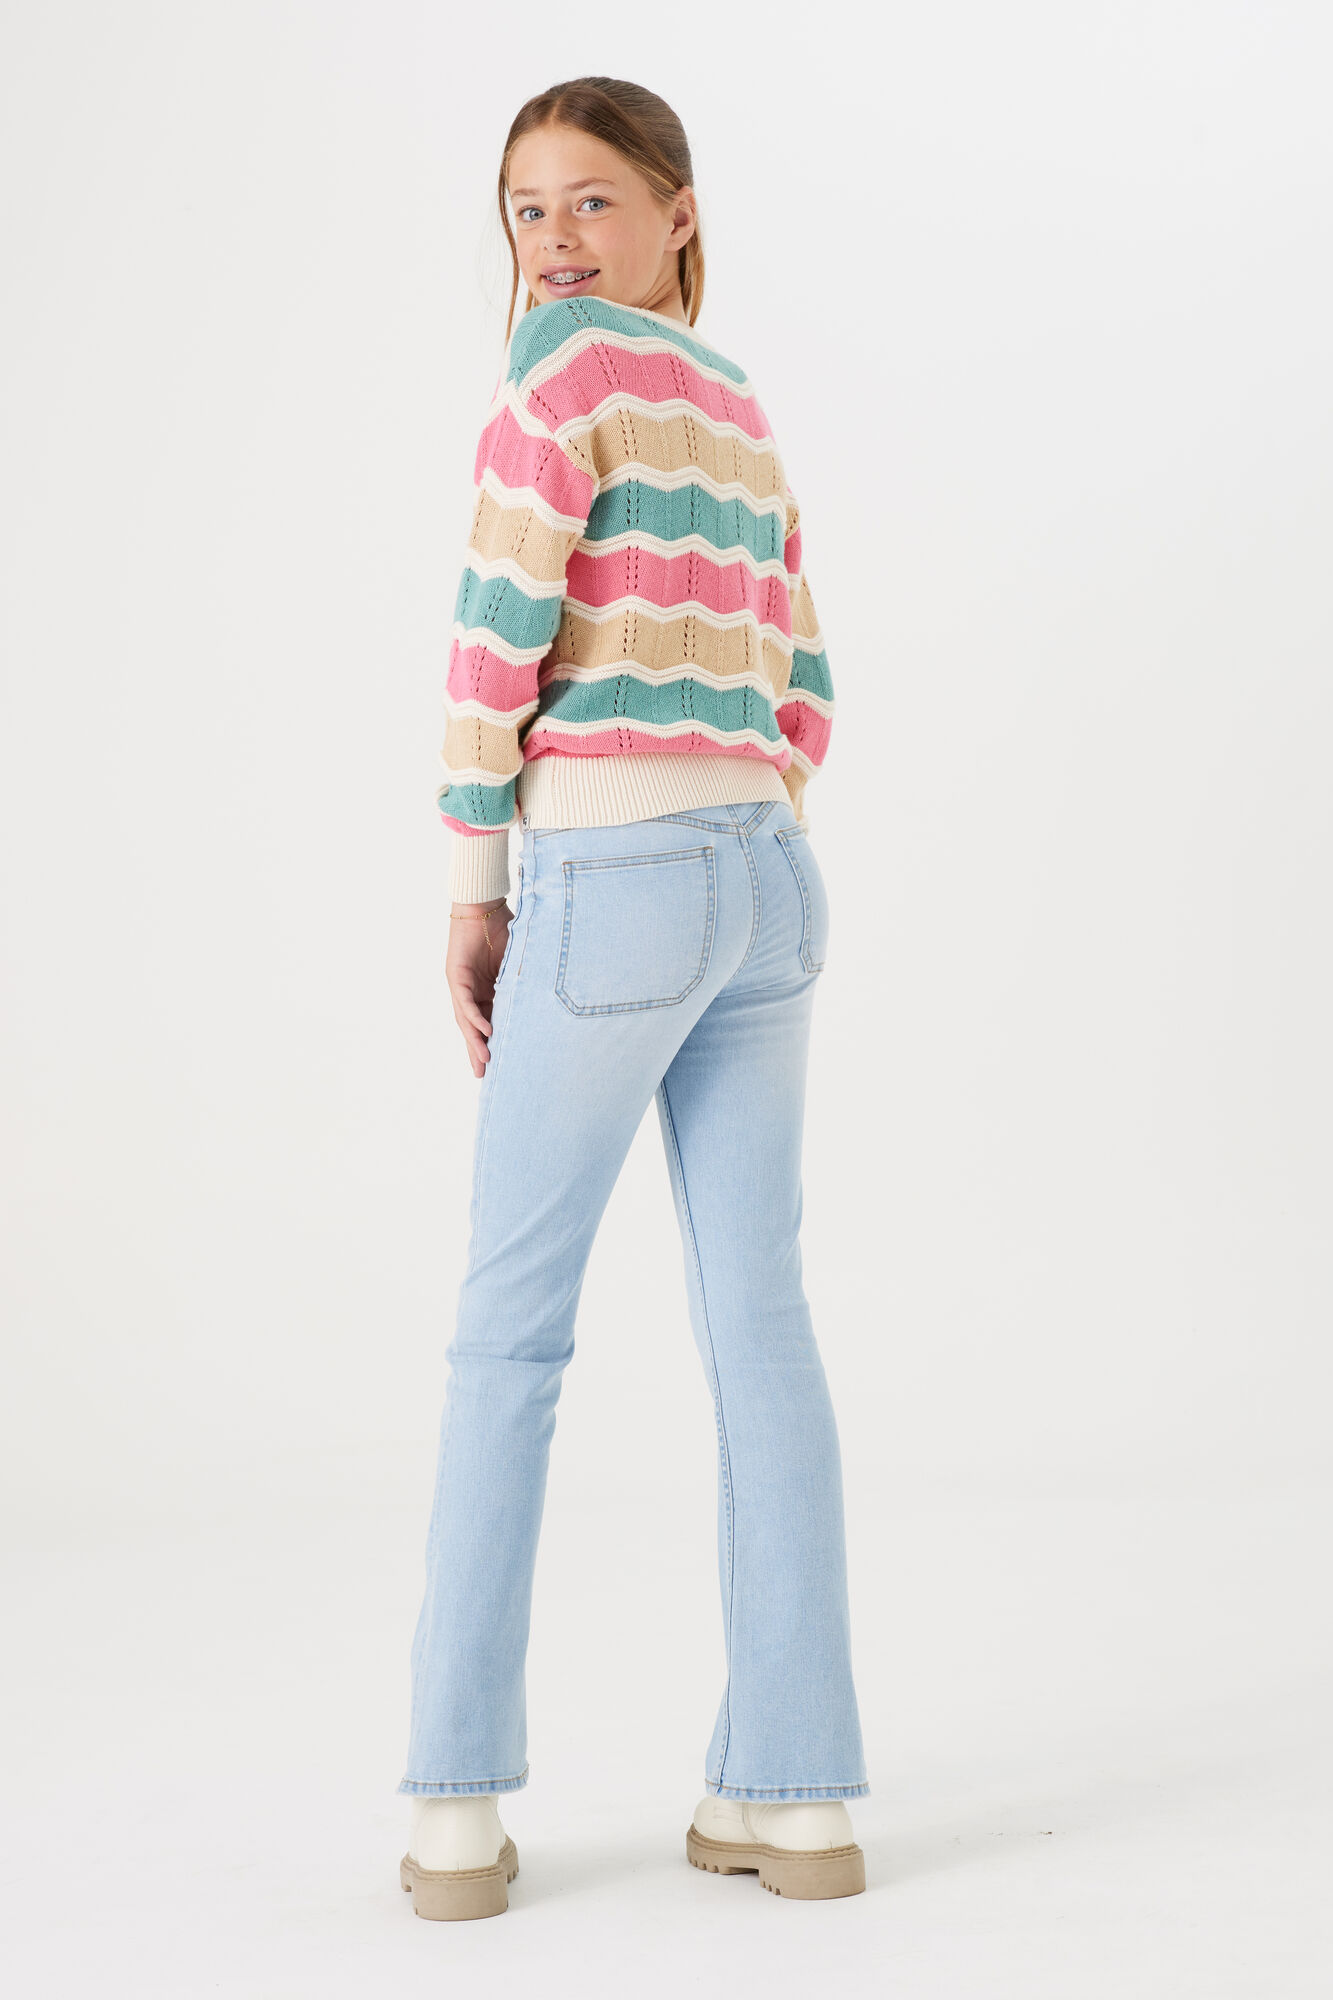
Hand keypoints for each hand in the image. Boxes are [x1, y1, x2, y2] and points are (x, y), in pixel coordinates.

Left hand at [448, 898, 513, 1077]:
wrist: (484, 905)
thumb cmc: (503, 928)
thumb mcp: (519, 962)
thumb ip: (525, 981)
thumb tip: (550, 998)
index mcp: (485, 990)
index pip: (488, 1021)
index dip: (492, 1043)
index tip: (499, 1064)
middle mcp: (471, 991)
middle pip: (473, 1027)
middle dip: (478, 1051)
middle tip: (483, 1076)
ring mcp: (461, 984)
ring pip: (466, 1019)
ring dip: (475, 1041)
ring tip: (484, 1061)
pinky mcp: (456, 975)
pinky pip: (466, 1001)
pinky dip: (475, 1017)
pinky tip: (485, 1032)